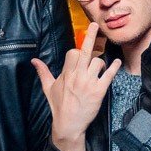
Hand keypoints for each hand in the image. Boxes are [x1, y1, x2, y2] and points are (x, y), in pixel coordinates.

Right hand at [32, 23, 120, 150]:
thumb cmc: (58, 106)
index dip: (77, 52)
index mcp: (66, 73)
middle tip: (95, 25)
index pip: (74, 53)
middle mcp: (77, 76)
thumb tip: (34, 60)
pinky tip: (117, 62)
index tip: (79, 56)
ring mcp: (89, 83)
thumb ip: (43, 72)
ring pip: (98, 62)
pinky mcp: (99, 91)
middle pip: (86, 51)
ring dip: (100, 63)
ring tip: (98, 69)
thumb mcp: (48, 88)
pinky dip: (114, 67)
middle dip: (91, 36)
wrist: (68, 125)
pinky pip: (109, 75)